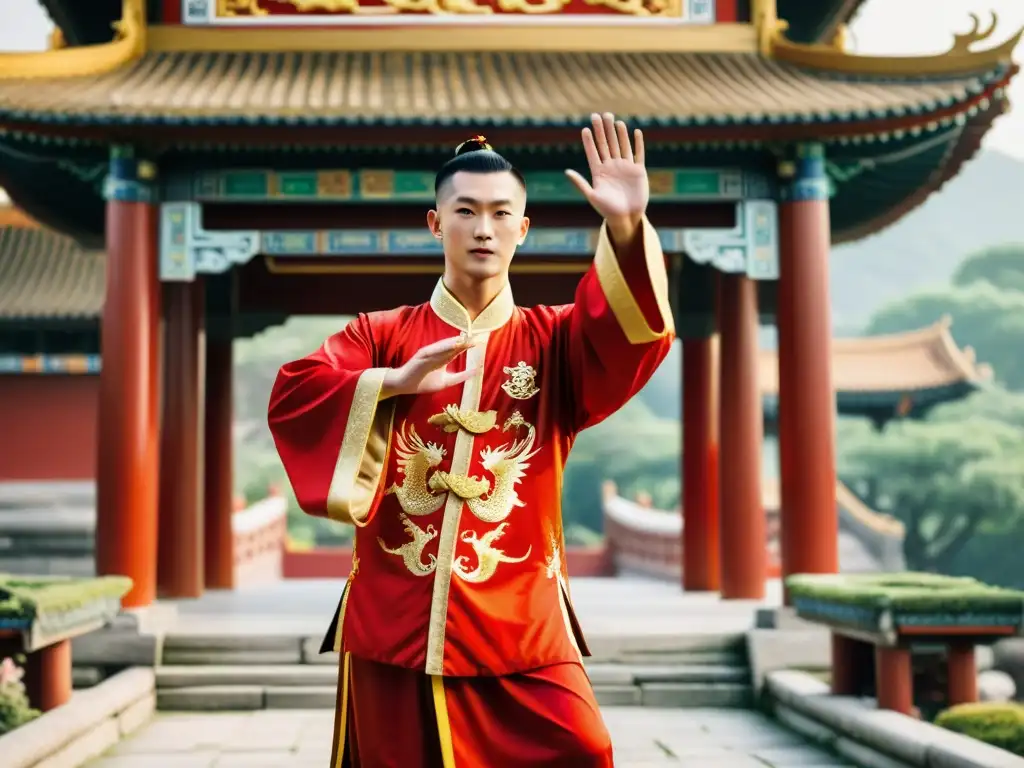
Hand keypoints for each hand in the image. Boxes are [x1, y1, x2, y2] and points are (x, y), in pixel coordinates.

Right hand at [380, 335, 478, 398]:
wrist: (404, 385)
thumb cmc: (423, 383)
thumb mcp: (446, 382)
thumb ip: (460, 377)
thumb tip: (476, 371)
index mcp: (443, 358)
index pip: (458, 350)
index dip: (467, 345)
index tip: (479, 342)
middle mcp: (437, 354)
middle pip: (452, 346)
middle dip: (464, 341)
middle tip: (476, 336)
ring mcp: (429, 354)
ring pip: (444, 346)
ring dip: (454, 342)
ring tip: (465, 338)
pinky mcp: (421, 356)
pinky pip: (433, 350)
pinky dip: (442, 347)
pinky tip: (450, 345)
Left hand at [565, 112, 647, 241]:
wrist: (626, 218)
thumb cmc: (607, 210)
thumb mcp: (592, 196)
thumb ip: (580, 183)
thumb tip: (566, 171)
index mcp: (599, 172)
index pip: (593, 152)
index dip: (589, 141)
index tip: (585, 129)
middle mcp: (611, 167)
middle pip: (606, 144)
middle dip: (603, 130)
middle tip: (599, 115)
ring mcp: (625, 167)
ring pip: (621, 146)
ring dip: (618, 133)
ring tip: (615, 120)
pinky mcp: (638, 171)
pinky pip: (638, 154)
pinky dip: (637, 143)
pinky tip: (635, 132)